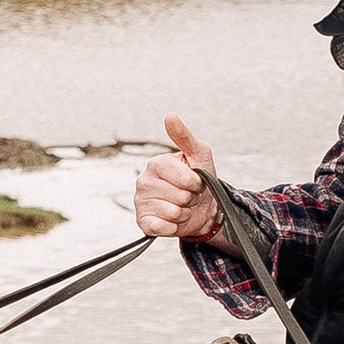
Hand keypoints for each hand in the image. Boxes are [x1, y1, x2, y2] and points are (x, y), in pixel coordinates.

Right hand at [134, 112, 223, 243]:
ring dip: (185, 213)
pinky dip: (173, 227)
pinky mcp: (143, 222)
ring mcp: (141, 203)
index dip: (196, 183)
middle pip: (180, 196)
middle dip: (191, 198)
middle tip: (189, 196)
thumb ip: (185, 136)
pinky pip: (161, 228)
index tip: (197, 182)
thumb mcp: (199, 154)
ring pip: (174, 212)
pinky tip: (173, 220)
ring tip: (182, 207)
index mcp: (156, 164)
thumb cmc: (200, 179)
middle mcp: (143, 182)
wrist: (202, 208)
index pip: (184, 178)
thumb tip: (170, 116)